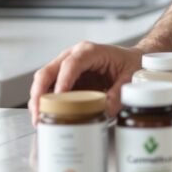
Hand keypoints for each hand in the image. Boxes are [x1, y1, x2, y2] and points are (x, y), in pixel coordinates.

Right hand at [28, 42, 142, 124]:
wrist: (133, 59)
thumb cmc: (131, 63)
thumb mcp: (130, 77)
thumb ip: (119, 94)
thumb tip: (104, 111)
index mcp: (90, 51)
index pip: (71, 64)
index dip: (62, 81)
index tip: (57, 99)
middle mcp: (73, 55)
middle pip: (48, 72)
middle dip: (39, 93)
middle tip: (39, 114)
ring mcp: (65, 67)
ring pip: (43, 81)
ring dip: (38, 101)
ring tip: (39, 120)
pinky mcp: (64, 79)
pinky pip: (48, 89)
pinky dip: (44, 103)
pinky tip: (45, 117)